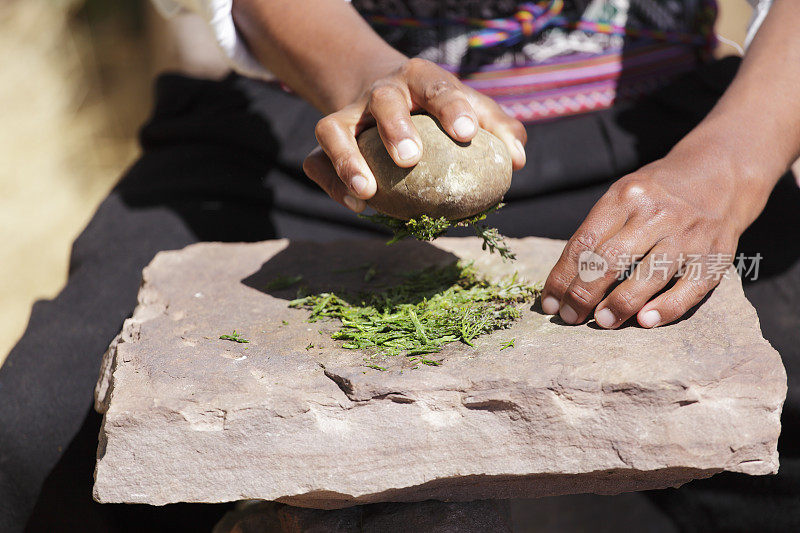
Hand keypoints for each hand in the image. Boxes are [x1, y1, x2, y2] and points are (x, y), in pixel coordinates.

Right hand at [303, 58, 526, 211]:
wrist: (379, 92)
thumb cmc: (435, 107)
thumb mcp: (468, 107)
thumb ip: (497, 129)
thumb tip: (518, 160)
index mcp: (420, 79)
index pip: (437, 86)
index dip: (452, 107)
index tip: (467, 133)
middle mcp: (380, 92)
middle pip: (383, 100)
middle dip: (395, 126)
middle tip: (410, 158)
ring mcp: (348, 115)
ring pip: (333, 128)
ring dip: (347, 159)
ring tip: (367, 191)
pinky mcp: (326, 140)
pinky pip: (317, 161)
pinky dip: (331, 183)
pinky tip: (359, 207)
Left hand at [540, 143, 768, 328]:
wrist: (721, 174)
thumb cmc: (657, 194)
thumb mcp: (624, 195)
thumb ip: (598, 231)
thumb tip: (565, 281)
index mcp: (625, 197)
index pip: (584, 242)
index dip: (562, 277)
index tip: (549, 303)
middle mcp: (656, 214)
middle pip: (610, 259)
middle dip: (583, 293)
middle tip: (569, 317)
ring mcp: (688, 235)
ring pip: (649, 274)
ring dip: (621, 303)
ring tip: (601, 322)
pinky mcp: (716, 256)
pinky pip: (690, 288)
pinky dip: (667, 308)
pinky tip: (645, 322)